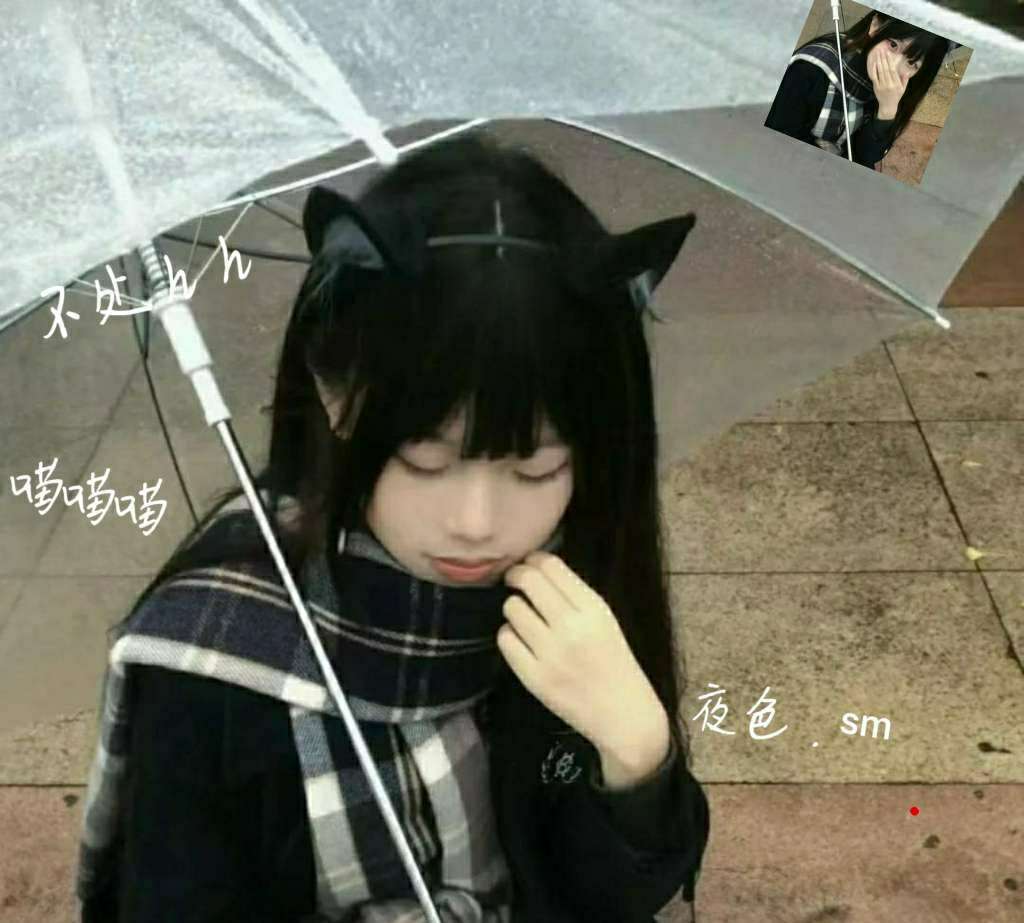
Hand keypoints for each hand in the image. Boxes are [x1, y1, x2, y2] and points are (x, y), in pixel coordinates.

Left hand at [498, 551, 670, 779]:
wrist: (623, 715)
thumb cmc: (613, 662)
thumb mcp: (604, 620)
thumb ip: (574, 595)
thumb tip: (535, 567)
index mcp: (594, 609)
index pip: (551, 566)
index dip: (533, 559)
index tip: (528, 565)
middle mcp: (572, 627)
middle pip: (528, 580)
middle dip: (516, 575)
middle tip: (514, 581)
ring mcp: (551, 653)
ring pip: (512, 608)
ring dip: (514, 608)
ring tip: (524, 617)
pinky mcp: (534, 677)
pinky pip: (505, 640)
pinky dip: (509, 635)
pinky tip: (521, 640)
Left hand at [868, 46, 909, 117]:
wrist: (888, 106)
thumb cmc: (896, 96)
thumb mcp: (904, 88)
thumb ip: (905, 78)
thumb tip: (906, 69)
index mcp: (896, 83)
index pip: (892, 70)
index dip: (890, 61)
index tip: (889, 53)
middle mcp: (888, 84)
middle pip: (886, 69)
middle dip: (884, 59)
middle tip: (882, 50)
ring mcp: (881, 86)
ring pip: (879, 72)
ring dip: (879, 62)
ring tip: (878, 54)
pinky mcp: (876, 87)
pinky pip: (874, 77)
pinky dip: (874, 70)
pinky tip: (874, 64)